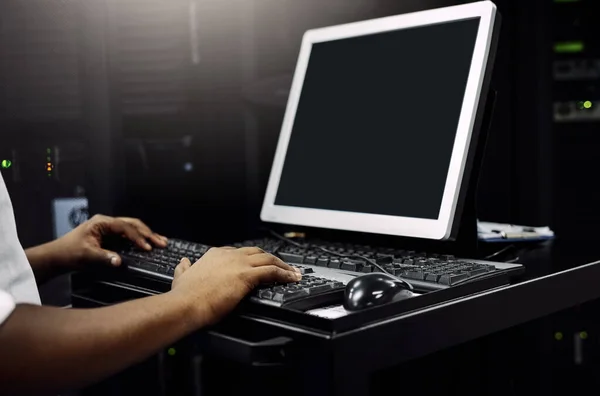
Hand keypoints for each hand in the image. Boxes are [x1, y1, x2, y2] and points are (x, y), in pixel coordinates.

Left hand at [52, 214, 167, 269]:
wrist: (57, 256)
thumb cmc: (69, 253)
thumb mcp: (87, 256)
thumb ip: (104, 257)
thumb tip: (119, 261)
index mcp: (101, 223)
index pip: (125, 227)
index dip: (138, 237)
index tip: (147, 247)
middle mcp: (107, 223)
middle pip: (132, 224)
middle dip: (148, 233)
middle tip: (161, 242)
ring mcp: (109, 228)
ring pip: (133, 228)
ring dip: (146, 235)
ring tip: (161, 241)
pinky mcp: (110, 235)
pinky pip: (128, 234)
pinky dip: (139, 238)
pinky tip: (148, 243)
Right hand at [170, 247, 301, 325]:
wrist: (187, 304)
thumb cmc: (184, 295)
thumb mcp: (181, 276)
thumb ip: (184, 268)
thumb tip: (183, 263)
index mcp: (215, 254)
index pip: (240, 252)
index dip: (251, 258)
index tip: (258, 264)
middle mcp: (229, 255)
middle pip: (257, 252)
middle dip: (271, 258)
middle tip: (280, 266)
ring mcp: (239, 264)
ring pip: (268, 259)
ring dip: (283, 265)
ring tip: (292, 272)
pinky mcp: (247, 275)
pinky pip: (272, 271)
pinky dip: (285, 273)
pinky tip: (292, 278)